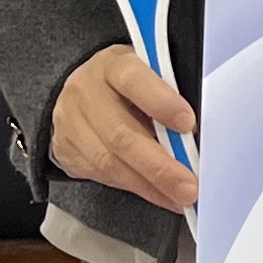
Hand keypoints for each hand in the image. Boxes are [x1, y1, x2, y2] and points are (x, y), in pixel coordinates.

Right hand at [49, 45, 198, 213]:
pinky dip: (137, 188)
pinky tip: (160, 195)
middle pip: (120, 134)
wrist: (83, 90)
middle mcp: (86, 91)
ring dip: (149, 185)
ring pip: (109, 162)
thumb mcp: (150, 73)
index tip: (189, 124)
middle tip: (189, 186)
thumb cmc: (131, 82)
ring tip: (179, 197)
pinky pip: (102, 175)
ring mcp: (70, 122)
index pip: (133, 79)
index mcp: (113, 64)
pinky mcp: (66, 150)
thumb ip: (169, 94)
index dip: (161, 102)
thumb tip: (196, 134)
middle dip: (159, 166)